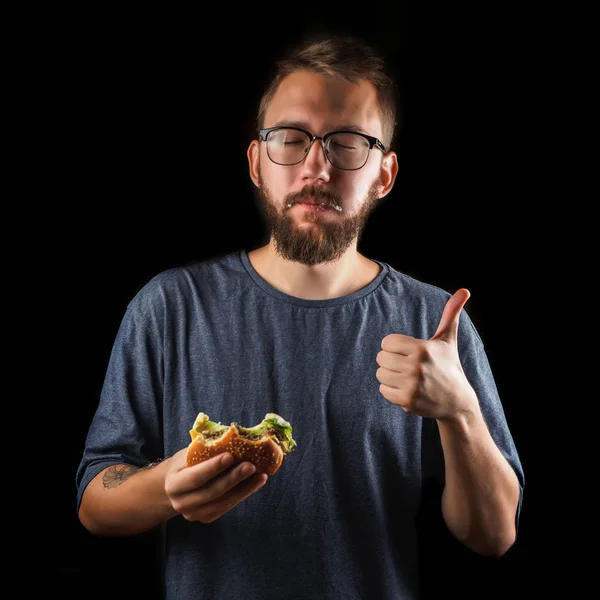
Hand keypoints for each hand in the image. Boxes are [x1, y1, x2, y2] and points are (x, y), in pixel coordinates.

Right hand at [164, 448, 267, 523]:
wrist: (174, 487)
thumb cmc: (184, 464)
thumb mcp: (187, 454)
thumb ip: (204, 449)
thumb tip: (232, 436)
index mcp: (173, 484)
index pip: (195, 477)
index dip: (213, 467)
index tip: (230, 456)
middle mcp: (182, 503)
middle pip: (212, 492)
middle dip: (233, 478)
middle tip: (251, 465)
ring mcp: (194, 514)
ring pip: (223, 502)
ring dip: (244, 488)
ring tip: (260, 475)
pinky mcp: (207, 518)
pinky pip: (227, 506)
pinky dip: (243, 494)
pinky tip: (256, 483)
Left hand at [376, 288, 477, 420]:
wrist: (456, 401)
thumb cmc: (448, 365)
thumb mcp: (448, 339)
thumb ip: (450, 313)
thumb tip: (464, 290)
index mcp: (422, 348)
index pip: (386, 342)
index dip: (395, 347)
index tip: (408, 352)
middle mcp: (416, 367)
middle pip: (380, 358)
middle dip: (391, 361)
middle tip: (407, 366)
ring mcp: (411, 385)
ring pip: (380, 374)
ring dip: (390, 376)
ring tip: (408, 378)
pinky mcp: (407, 401)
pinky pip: (383, 391)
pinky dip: (391, 391)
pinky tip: (407, 390)